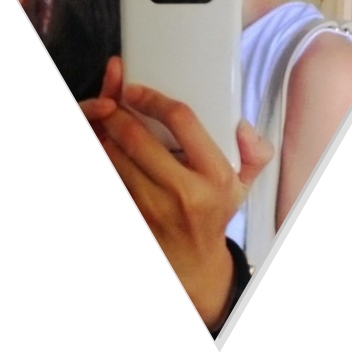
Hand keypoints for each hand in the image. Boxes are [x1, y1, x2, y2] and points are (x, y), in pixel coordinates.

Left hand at [78, 56, 273, 328]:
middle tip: (110, 98)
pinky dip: (101, 156)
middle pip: (137, 138)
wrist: (191, 262)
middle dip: (116, 111)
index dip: (153, 99)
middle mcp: (183, 191)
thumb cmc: (214, 212)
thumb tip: (241, 125)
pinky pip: (109, 177)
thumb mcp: (242, 183)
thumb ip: (252, 151)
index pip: (182, 121)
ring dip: (102, 132)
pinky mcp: (131, 214)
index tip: (135, 89)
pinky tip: (99, 142)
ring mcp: (152, 206)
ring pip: (114, 157)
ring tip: (100, 116)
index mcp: (214, 176)